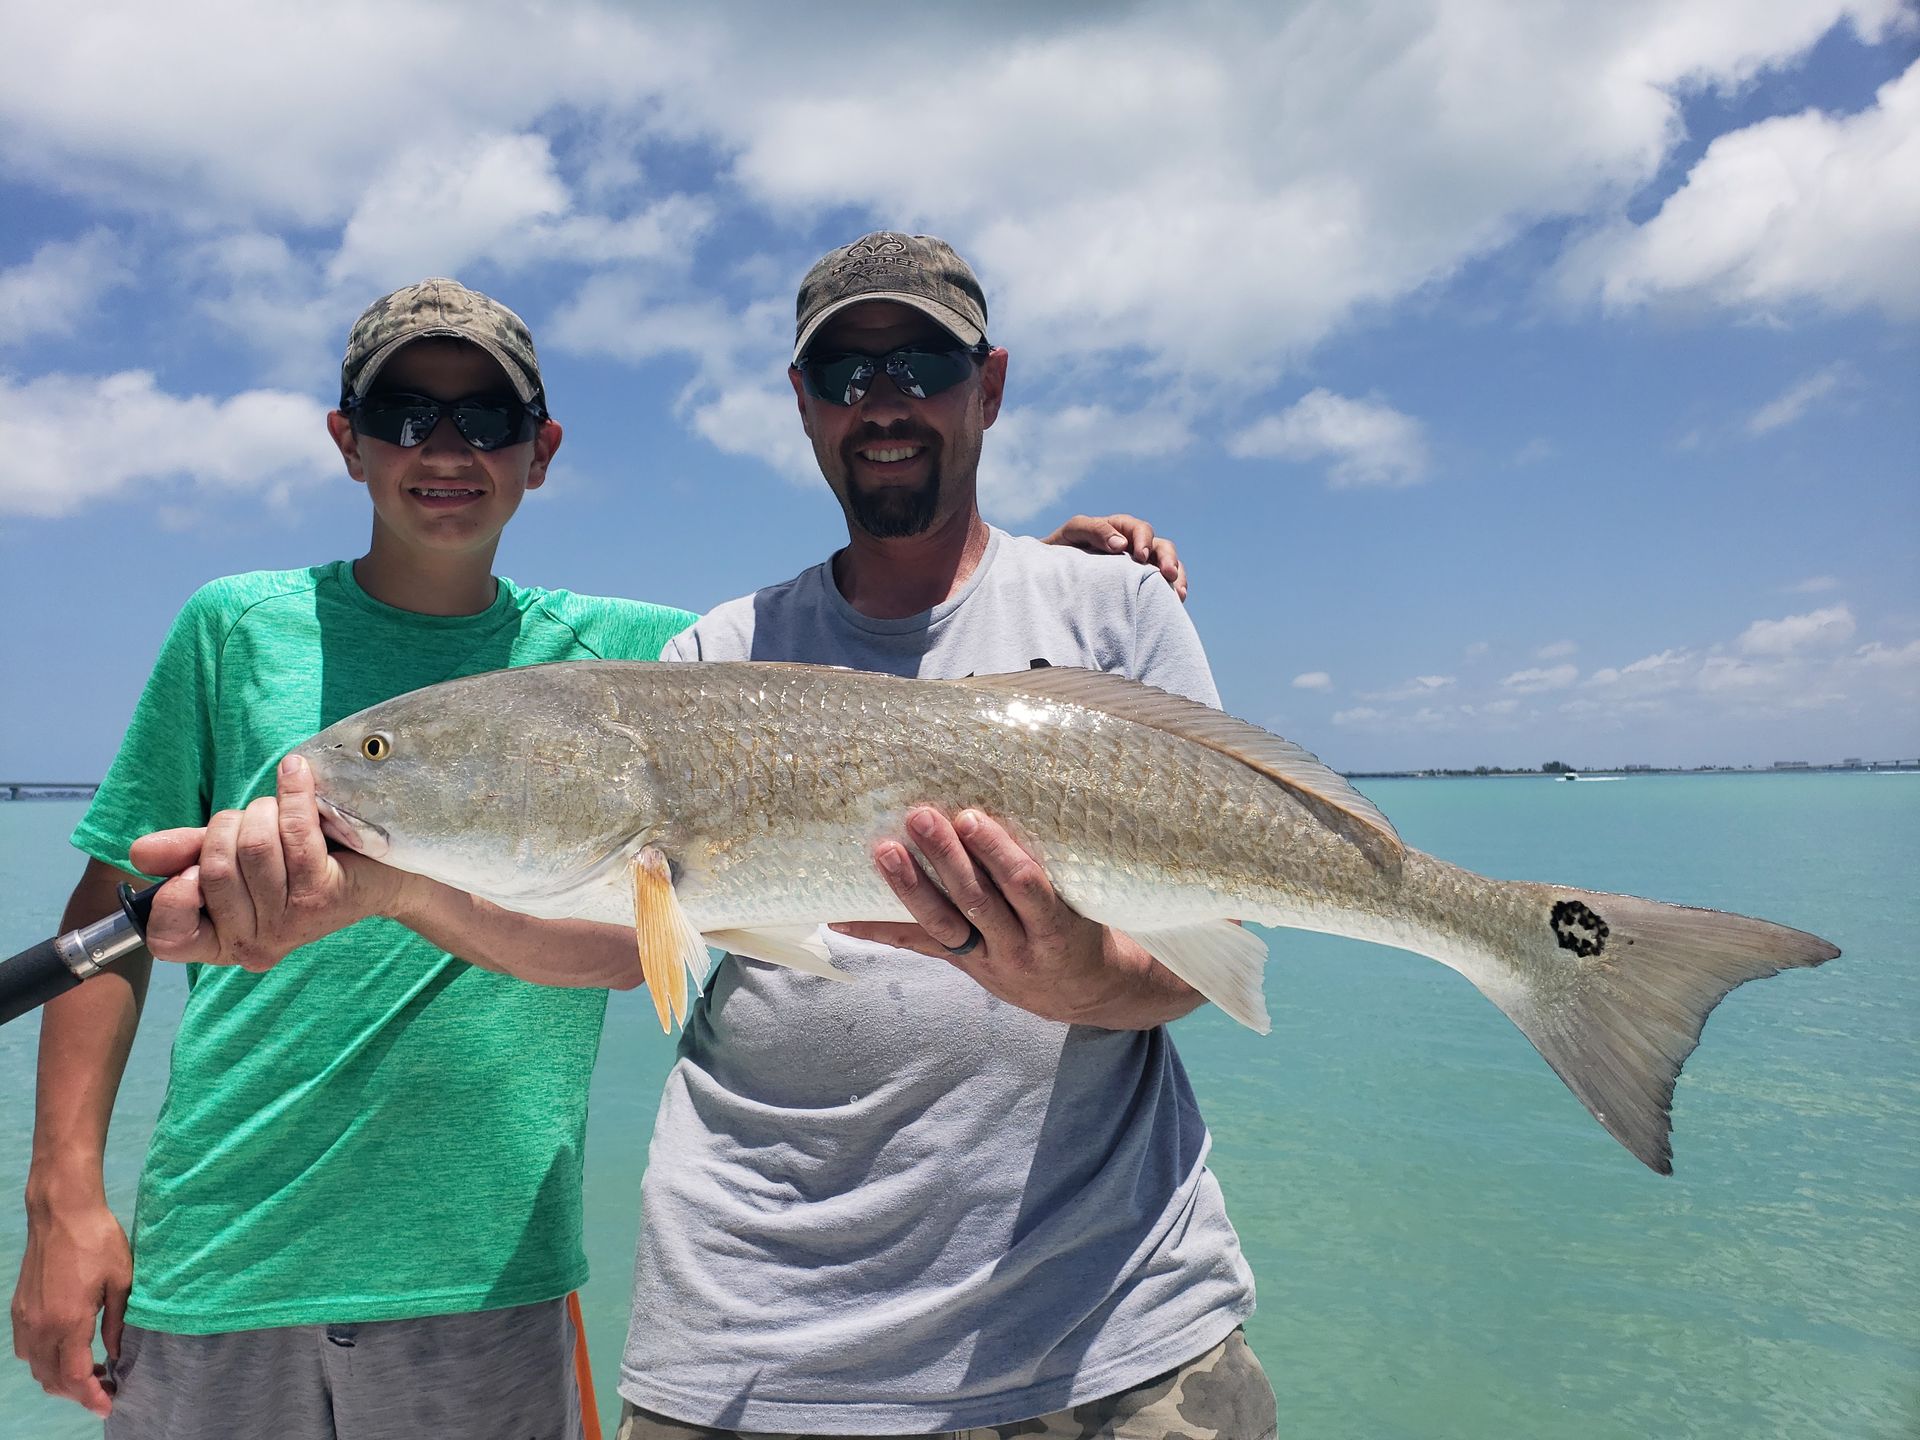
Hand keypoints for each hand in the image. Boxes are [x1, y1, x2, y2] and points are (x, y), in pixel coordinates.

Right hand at [11, 1199, 128, 1416]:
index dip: (93, 1397)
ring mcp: (26, 1319)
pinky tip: (67, 1353)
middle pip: (53, 1380)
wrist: (62, 1212)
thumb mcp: (122, 1281)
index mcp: (69, 1321)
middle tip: (106, 1389)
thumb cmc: (99, 1241)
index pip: (76, 1377)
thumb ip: (118, 1323)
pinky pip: (27, 1350)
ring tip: (91, 1374)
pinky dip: (45, 1362)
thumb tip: (117, 1354)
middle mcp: (41, 1327)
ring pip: (37, 1368)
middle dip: (78, 1393)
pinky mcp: (20, 1309)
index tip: (109, 1405)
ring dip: (60, 1380)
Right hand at [129, 754, 407, 970]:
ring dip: (264, 811)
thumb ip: (186, 853)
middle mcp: (254, 941)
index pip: (167, 937)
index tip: (190, 871)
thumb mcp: (236, 857)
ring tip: (281, 810)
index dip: (172, 896)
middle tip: (256, 821)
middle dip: (230, 827)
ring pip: (253, 847)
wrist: (381, 869)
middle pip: (215, 867)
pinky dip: (292, 794)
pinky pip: (293, 832)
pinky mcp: (324, 894)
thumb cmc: (302, 862)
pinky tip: (296, 773)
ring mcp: (290, 921)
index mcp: (221, 940)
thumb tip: (138, 853)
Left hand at [830, 807, 1201, 1028]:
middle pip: (979, 904)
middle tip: (923, 814)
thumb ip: (1180, 883)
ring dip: (909, 885)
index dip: (1006, 861)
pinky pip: (916, 944)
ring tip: (881, 844)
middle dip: (949, 859)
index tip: (983, 820)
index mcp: (1068, 938)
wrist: (1114, 1000)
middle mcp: (1022, 954)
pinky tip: (833, 909)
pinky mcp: (963, 959)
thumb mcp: (1157, 909)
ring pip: (943, 922)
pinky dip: (876, 925)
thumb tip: (1230, 849)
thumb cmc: (1134, 929)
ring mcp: (988, 959)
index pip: (1034, 895)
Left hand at [1042, 513, 1187, 600]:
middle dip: (1168, 559)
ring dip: (1177, 578)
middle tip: (1167, 573)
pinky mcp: (1141, 588)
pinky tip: (1174, 606)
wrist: (1051, 576)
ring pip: (1169, 567)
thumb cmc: (1060, 549)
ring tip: (1178, 595)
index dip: (1144, 540)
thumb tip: (1120, 544)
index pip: (1140, 530)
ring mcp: (1141, 568)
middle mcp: (1136, 547)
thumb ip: (1094, 530)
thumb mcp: (1073, 533)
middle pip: (1162, 547)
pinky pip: (1163, 588)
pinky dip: (1172, 594)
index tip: (1140, 556)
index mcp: (1121, 529)